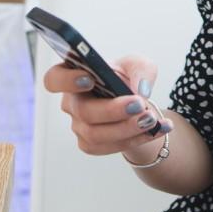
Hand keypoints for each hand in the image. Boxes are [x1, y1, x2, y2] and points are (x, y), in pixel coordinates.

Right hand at [43, 54, 171, 156]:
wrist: (136, 103)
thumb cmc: (129, 77)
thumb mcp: (139, 65)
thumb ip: (141, 70)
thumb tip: (140, 90)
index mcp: (74, 76)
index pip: (54, 79)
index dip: (67, 80)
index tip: (90, 78)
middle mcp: (72, 102)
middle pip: (83, 111)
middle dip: (113, 110)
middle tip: (139, 104)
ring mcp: (79, 126)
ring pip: (96, 135)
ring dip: (127, 128)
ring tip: (152, 119)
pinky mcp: (91, 144)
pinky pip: (111, 146)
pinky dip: (138, 138)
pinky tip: (158, 128)